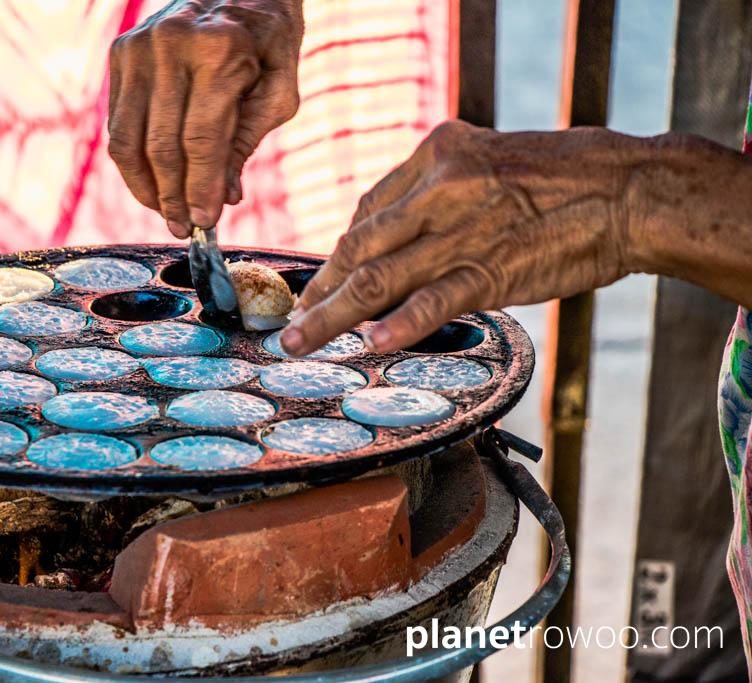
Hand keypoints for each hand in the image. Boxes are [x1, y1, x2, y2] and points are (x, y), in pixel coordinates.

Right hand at [108, 0, 302, 237]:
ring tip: (166, 213)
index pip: (200, 140)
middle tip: (184, 229)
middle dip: (173, 197)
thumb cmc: (268, 40)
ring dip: (145, 188)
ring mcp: (138, 47)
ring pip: (128, 140)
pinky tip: (152, 183)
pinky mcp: (121, 53)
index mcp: (218, 51)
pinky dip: (132, 162)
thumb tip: (221, 199)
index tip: (205, 223)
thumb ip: (247, 143)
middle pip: (161, 146)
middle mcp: (170, 45)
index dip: (200, 189)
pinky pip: (118, 124)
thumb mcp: (278, 90)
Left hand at [280, 121, 660, 355]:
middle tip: (294, 320)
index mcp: (438, 152)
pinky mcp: (493, 265)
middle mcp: (441, 184)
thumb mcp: (491, 163)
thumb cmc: (565, 180)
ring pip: (380, 276)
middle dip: (322, 287)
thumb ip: (442, 197)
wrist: (632, 188)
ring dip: (333, 314)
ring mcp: (464, 225)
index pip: (370, 209)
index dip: (341, 253)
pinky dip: (398, 325)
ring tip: (301, 341)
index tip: (325, 281)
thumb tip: (399, 242)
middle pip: (361, 243)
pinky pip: (433, 299)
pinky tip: (370, 344)